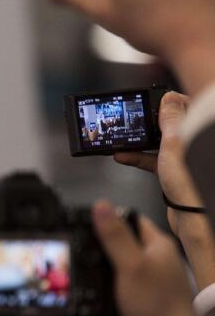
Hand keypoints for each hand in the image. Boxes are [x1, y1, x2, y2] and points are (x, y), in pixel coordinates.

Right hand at [92, 201, 196, 315]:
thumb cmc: (154, 304)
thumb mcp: (130, 266)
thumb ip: (115, 236)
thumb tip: (100, 204)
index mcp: (159, 245)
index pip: (131, 219)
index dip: (107, 218)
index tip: (83, 224)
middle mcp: (159, 259)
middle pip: (125, 241)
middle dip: (101, 243)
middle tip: (77, 247)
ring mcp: (154, 279)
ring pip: (122, 262)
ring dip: (104, 264)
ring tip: (81, 267)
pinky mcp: (146, 296)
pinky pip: (123, 281)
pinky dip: (110, 281)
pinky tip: (97, 288)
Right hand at [113, 92, 214, 287]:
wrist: (193, 217)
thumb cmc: (190, 183)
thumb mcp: (173, 143)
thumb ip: (170, 119)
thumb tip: (169, 98)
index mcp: (197, 131)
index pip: (183, 106)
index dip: (164, 102)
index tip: (146, 101)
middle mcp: (192, 142)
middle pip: (167, 124)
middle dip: (146, 123)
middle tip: (130, 121)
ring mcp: (184, 158)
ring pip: (158, 142)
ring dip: (137, 141)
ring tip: (119, 141)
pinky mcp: (174, 172)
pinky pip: (154, 159)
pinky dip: (138, 157)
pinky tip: (123, 156)